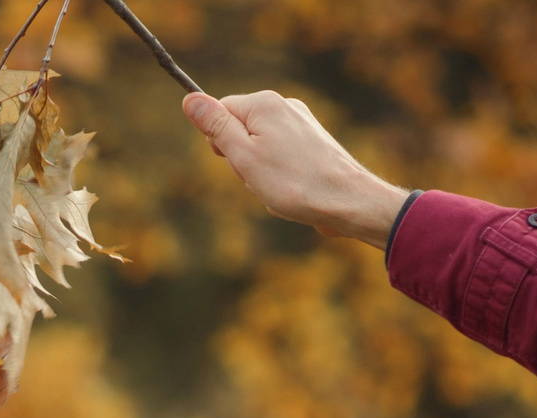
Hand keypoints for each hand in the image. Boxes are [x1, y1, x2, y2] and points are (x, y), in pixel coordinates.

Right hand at [181, 90, 407, 248]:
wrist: (346, 200)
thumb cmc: (292, 182)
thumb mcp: (243, 156)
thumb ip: (216, 127)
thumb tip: (189, 99)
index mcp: (263, 104)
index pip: (220, 112)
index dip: (219, 142)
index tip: (237, 162)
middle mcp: (284, 105)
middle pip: (240, 130)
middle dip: (241, 159)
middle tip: (259, 178)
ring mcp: (301, 122)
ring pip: (259, 146)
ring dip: (259, 171)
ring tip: (278, 186)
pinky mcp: (312, 141)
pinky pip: (280, 156)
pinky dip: (278, 174)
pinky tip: (291, 189)